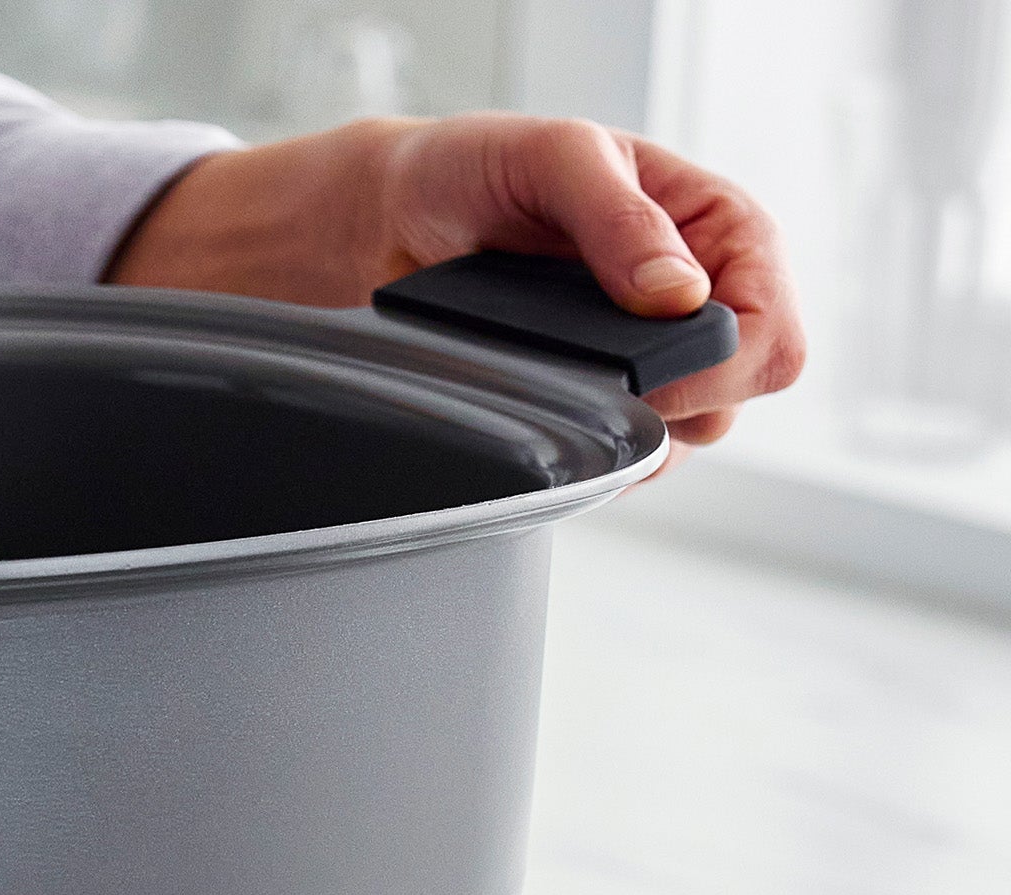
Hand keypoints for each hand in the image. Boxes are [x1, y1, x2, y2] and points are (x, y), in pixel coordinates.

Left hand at [109, 114, 804, 445]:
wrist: (399, 217)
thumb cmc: (479, 167)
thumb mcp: (555, 160)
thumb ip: (621, 222)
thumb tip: (677, 295)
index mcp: (714, 226)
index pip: (772, 324)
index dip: (729, 362)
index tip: (655, 367)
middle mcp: (696, 293)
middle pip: (748, 389)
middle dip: (687, 400)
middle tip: (609, 380)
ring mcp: (651, 352)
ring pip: (693, 433)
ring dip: (640, 430)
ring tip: (569, 387)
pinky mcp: (603, 395)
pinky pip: (634, 455)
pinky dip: (603, 454)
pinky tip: (557, 418)